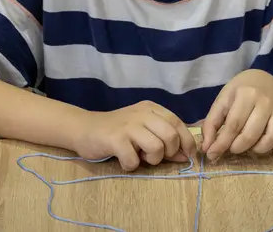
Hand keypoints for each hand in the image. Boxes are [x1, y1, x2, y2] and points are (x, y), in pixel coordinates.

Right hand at [75, 101, 196, 171]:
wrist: (84, 128)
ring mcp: (128, 124)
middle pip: (170, 135)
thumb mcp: (143, 131)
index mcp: (151, 108)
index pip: (178, 123)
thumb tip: (186, 155)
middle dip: (168, 152)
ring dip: (151, 159)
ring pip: (156, 147)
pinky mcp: (115, 138)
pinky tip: (123, 159)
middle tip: (154, 156)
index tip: (188, 155)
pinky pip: (134, 159)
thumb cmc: (117, 132)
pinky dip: (131, 165)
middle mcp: (142, 113)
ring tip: (139, 157)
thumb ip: (164, 140)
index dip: (187, 141)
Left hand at [201, 70, 272, 160]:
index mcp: (245, 94)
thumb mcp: (222, 101)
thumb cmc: (239, 92)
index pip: (233, 125)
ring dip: (259, 149)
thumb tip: (207, 149)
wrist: (263, 79)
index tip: (212, 155)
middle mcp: (265, 100)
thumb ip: (211, 124)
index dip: (222, 144)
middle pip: (252, 133)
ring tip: (250, 148)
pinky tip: (268, 145)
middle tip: (232, 149)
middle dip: (238, 147)